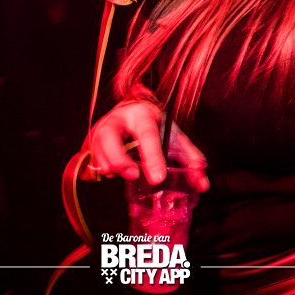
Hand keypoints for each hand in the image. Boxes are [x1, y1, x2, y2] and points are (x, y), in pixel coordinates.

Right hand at [86, 99, 208, 190]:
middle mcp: (118, 119)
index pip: (147, 134)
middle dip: (119, 160)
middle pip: (110, 137)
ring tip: (127, 173)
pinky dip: (102, 169)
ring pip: (97, 149)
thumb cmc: (154, 125)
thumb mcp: (174, 137)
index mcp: (142, 114)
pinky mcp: (92, 141)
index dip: (152, 157)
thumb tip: (202, 184)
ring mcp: (101, 129)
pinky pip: (92, 158)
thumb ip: (189, 158)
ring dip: (110, 166)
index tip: (158, 178)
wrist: (132, 110)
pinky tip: (113, 171)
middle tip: (133, 175)